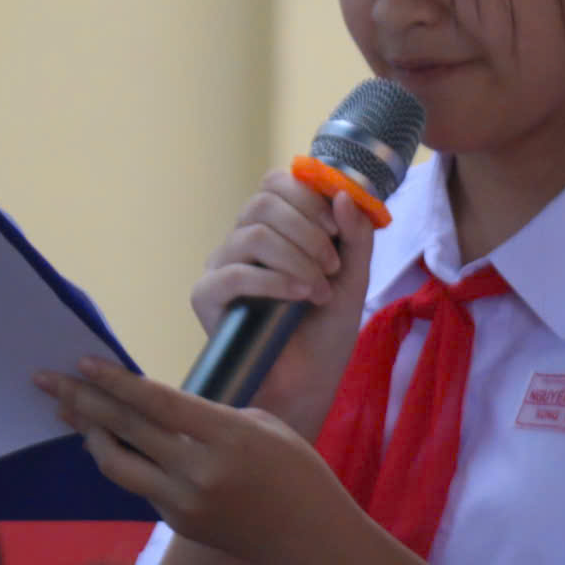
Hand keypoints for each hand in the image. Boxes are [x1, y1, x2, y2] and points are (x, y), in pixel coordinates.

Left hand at [40, 359, 350, 564]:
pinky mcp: (175, 523)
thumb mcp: (265, 426)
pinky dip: (122, 459)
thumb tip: (161, 412)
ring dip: (89, 435)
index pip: (157, 403)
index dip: (117, 382)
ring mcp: (181, 502)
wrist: (309, 539)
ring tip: (69, 412)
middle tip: (48, 380)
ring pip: (116, 464)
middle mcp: (197, 472)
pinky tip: (110, 442)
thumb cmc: (298, 473)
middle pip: (126, 429)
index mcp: (227, 437)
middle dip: (83, 401)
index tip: (85, 363)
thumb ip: (210, 417)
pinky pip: (139, 485)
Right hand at [189, 173, 378, 437]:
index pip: (277, 182)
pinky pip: (233, 273)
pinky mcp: (207, 297)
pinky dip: (273, 280)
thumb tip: (344, 195)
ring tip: (321, 290)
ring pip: (251, 235)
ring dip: (297, 259)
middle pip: (262, 202)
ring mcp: (222, 266)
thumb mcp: (355, 277)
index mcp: (276, 226)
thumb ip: (356, 236)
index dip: (309, 196)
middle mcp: (243, 240)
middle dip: (307, 230)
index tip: (337, 226)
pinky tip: (299, 296)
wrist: (308, 381)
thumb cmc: (327, 328)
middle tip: (332, 265)